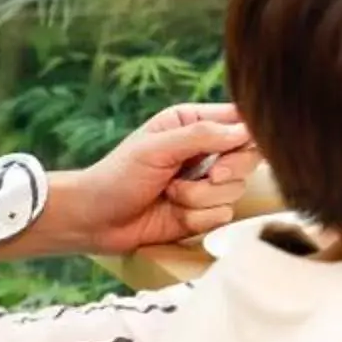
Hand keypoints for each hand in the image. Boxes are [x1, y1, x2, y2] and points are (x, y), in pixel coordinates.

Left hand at [36, 104, 257, 257]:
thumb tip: (245, 131)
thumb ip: (203, 135)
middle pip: (248, 158)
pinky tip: (173, 212)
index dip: (245, 137)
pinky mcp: (202, 213)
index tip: (230, 150)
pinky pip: (222, 216)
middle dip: (228, 171)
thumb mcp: (158, 148)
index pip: (240, 122)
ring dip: (202, 197)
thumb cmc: (118, 176)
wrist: (94, 220)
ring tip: (171, 194)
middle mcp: (204, 152)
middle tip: (209, 175)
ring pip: (236, 190)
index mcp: (193, 123)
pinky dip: (197, 217)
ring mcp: (205, 184)